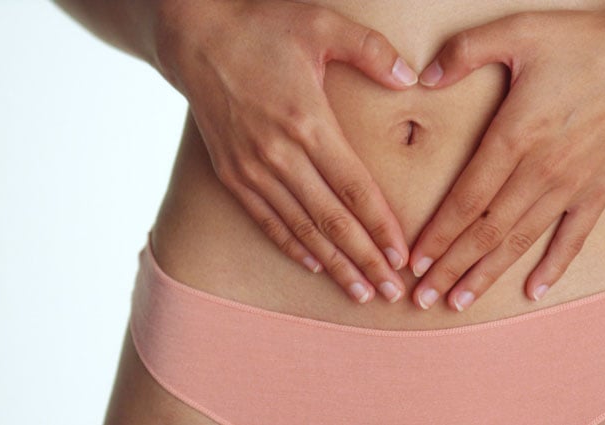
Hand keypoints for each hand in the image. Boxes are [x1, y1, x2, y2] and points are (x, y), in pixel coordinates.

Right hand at [153, 1, 420, 303]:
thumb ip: (371, 50)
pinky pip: (266, 219)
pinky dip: (291, 246)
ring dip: (333, 264)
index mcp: (307, 121)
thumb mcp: (321, 23)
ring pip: (300, 228)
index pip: (354, 188)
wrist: (194, 35)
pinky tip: (315, 266)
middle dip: (365, 259)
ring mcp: (251, 167)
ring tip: (361, 291)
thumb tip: (410, 78)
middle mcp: (278, 153)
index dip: (381, 226)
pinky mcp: (230, 172)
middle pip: (331, 220)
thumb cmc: (262, 26)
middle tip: (392, 291)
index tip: (403, 256)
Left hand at [408, 4, 604, 310]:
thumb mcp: (517, 31)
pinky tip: (533, 290)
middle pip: (487, 231)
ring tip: (460, 301)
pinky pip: (573, 237)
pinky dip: (553, 266)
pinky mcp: (601, 189)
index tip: (414, 261)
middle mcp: (542, 170)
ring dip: (488, 273)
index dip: (438, 234)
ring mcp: (574, 184)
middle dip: (452, 267)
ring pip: (522, 241)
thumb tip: (424, 77)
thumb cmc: (582, 40)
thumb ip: (464, 52)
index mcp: (516, 136)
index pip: (466, 200)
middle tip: (423, 297)